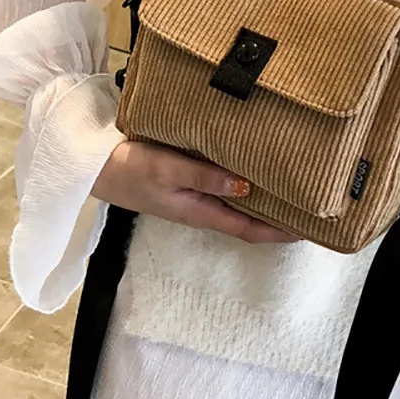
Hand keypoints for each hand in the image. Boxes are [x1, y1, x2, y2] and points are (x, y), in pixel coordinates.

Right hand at [92, 140, 297, 243]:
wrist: (91, 166)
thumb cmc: (128, 168)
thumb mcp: (168, 170)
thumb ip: (206, 178)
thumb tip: (247, 188)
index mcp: (199, 212)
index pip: (247, 229)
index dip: (277, 232)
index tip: (308, 230)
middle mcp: (199, 208)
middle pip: (245, 218)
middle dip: (276, 217)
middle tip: (308, 206)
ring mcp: (191, 196)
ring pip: (235, 202)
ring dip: (261, 199)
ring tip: (289, 188)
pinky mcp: (183, 182)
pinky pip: (221, 187)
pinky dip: (241, 183)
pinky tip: (251, 168)